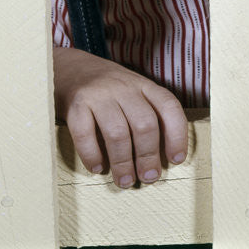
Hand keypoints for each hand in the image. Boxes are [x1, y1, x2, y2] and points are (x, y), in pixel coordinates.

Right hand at [53, 45, 187, 187]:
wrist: (71, 68)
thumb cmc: (108, 91)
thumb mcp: (134, 93)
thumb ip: (147, 115)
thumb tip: (161, 159)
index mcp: (144, 85)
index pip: (169, 107)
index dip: (177, 135)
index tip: (176, 160)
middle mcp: (124, 87)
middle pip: (144, 124)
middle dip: (148, 156)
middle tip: (148, 177)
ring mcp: (99, 94)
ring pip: (118, 133)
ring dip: (123, 162)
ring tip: (125, 181)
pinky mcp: (76, 103)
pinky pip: (85, 134)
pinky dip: (92, 155)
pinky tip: (97, 168)